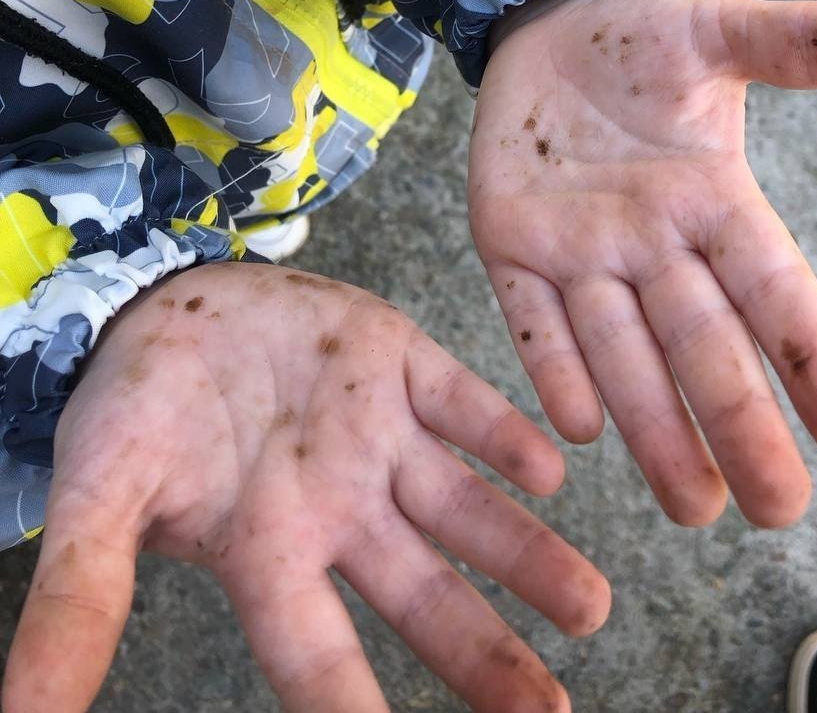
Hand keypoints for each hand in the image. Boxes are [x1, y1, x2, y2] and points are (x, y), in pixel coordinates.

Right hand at [2, 264, 609, 712]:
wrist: (168, 304)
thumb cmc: (133, 410)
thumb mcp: (99, 499)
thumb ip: (81, 598)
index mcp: (267, 552)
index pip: (319, 657)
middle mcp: (337, 507)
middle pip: (422, 596)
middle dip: (486, 653)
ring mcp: (375, 434)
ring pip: (464, 508)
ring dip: (525, 552)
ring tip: (589, 603)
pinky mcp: (398, 361)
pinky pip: (462, 404)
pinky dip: (502, 432)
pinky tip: (548, 466)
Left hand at [469, 0, 816, 527]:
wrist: (546, 19)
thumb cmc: (637, 33)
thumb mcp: (716, 31)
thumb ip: (799, 42)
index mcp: (710, 197)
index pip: (773, 288)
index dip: (811, 357)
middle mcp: (652, 241)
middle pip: (703, 342)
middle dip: (739, 422)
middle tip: (778, 508)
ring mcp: (578, 247)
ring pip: (621, 350)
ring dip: (654, 426)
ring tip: (694, 505)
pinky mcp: (508, 240)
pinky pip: (531, 314)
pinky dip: (553, 365)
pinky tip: (579, 426)